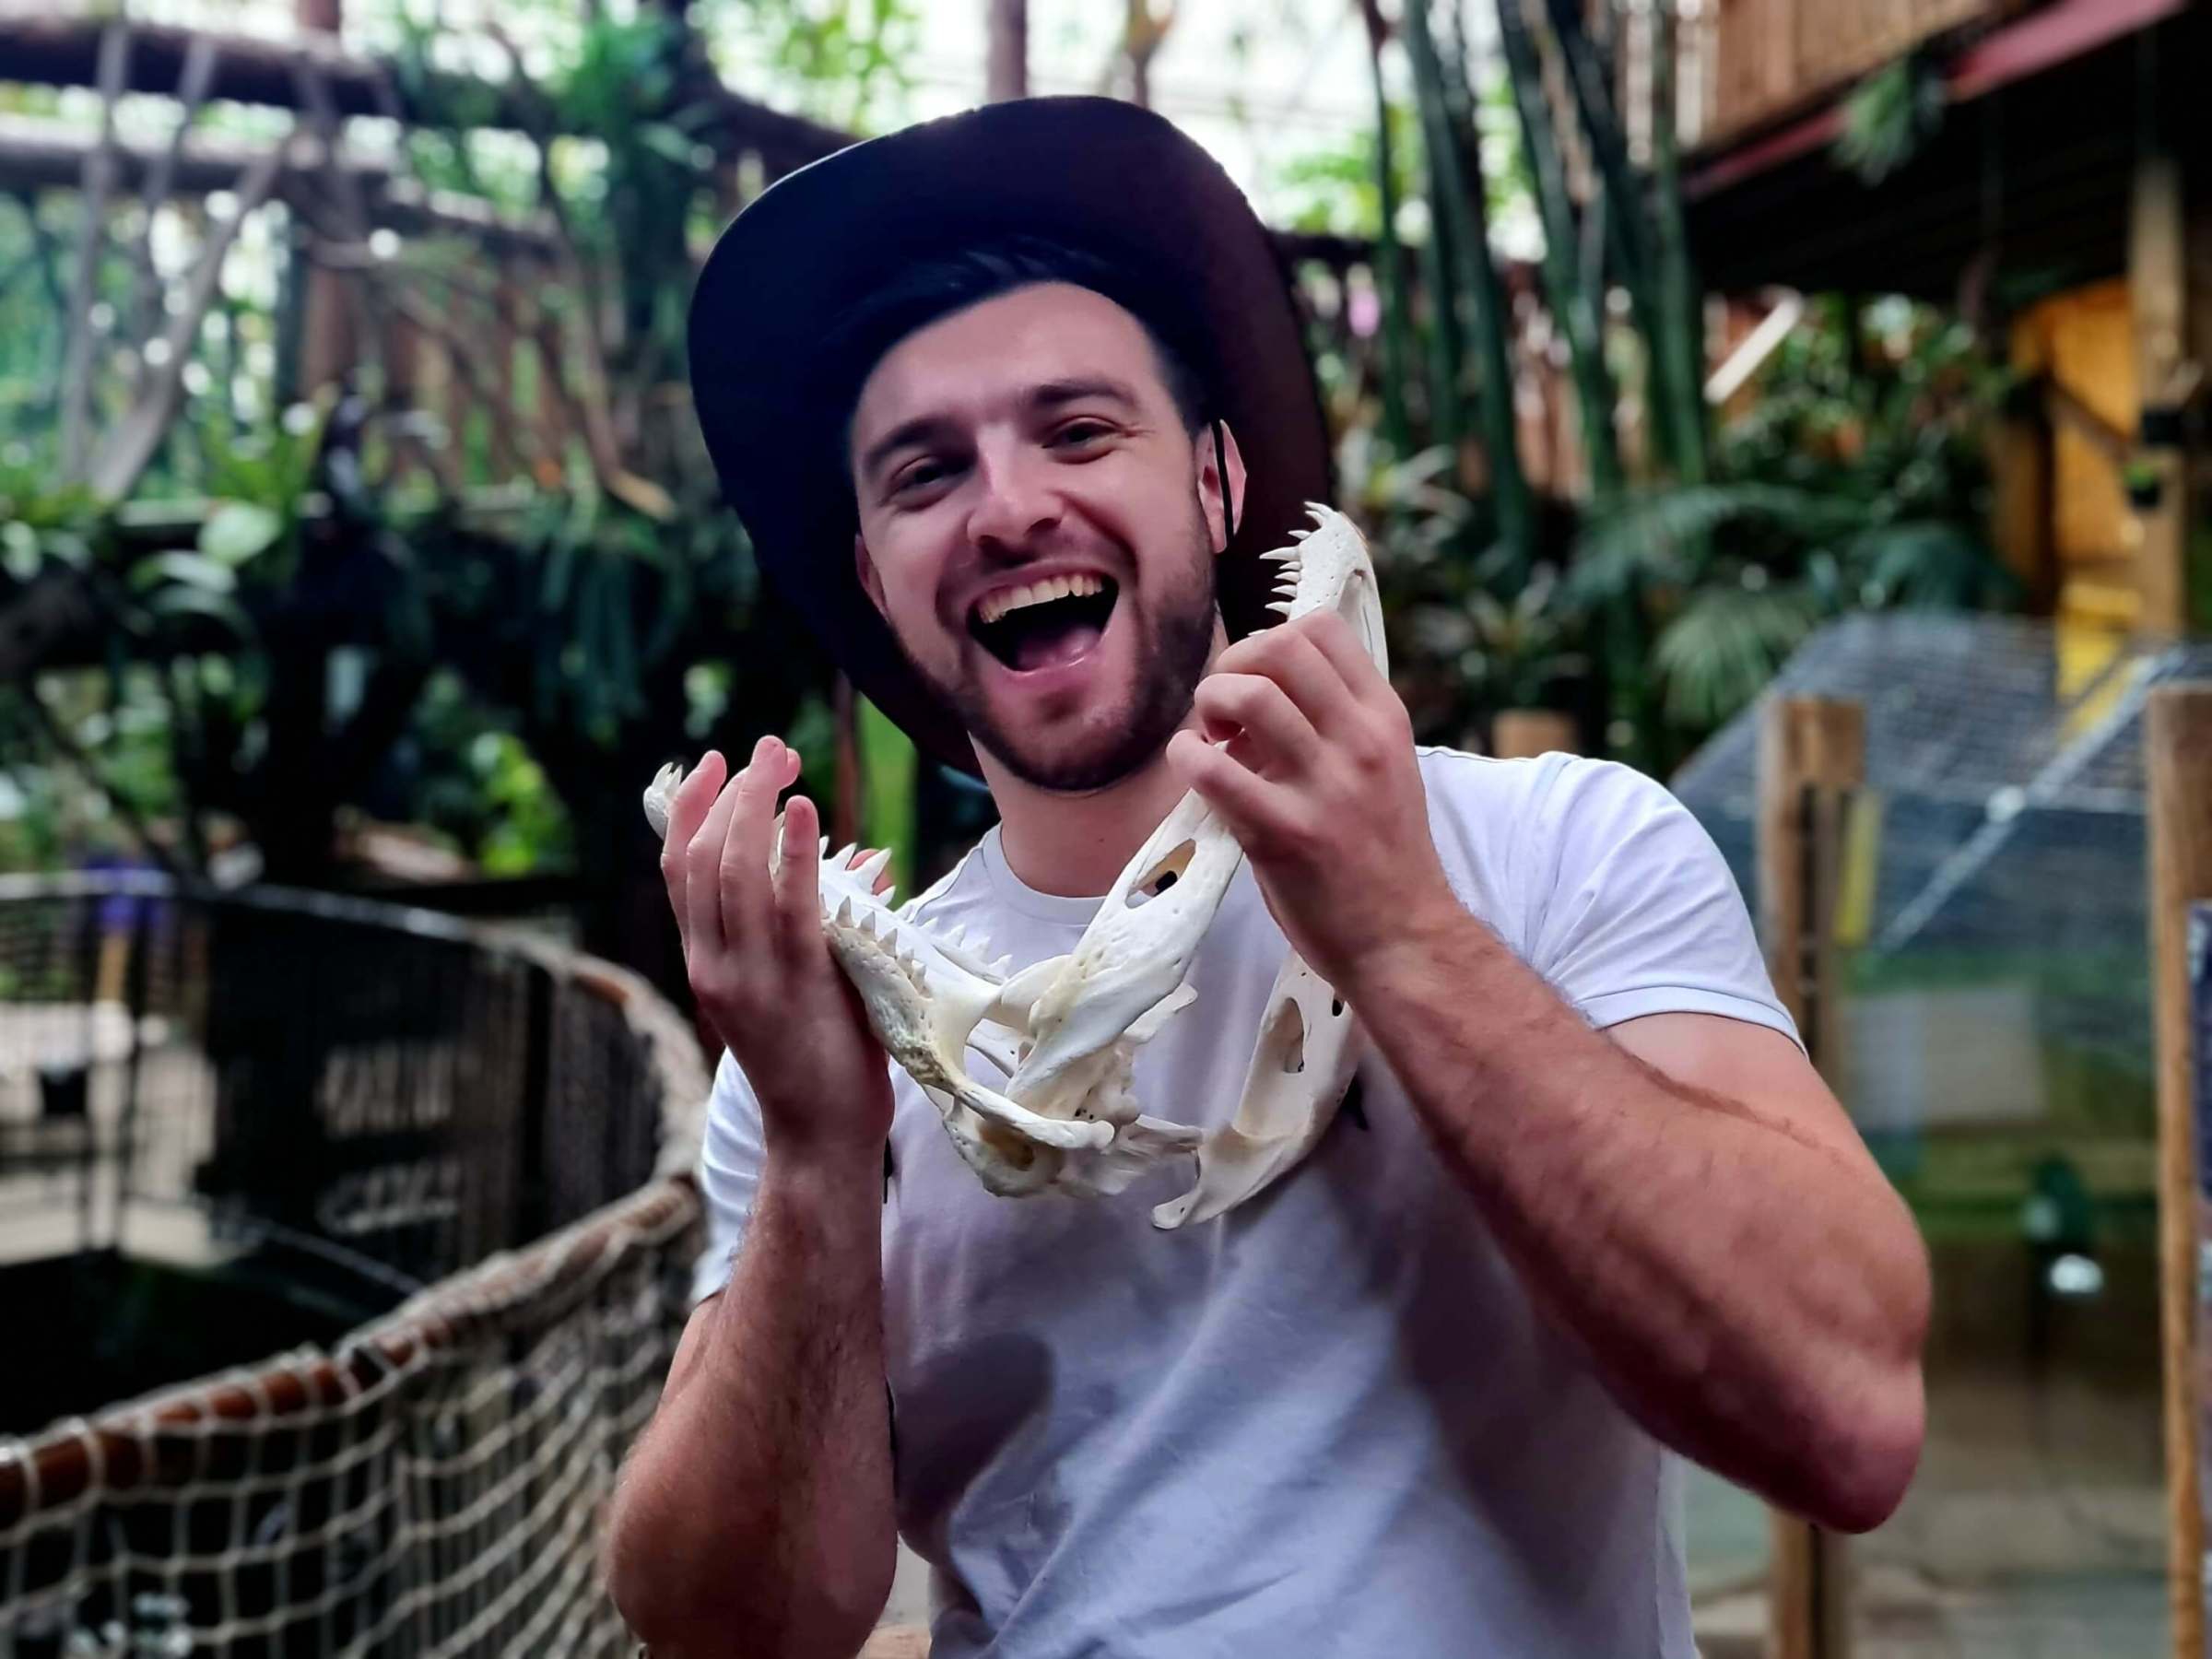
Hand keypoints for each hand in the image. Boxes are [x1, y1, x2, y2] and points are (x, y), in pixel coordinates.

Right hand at [659, 735, 893, 1163]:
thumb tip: (865, 862)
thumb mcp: (799, 983)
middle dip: (732, 792)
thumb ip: (815, 923)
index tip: (716, 764)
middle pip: (703, 858)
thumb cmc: (820, 1060)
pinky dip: (791, 851)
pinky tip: (803, 809)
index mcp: (704, 962)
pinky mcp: (794, 985)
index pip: (677, 870)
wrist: (821, 1136)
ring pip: (734, 872)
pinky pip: (788, 905)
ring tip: (783, 764)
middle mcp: (714, 964)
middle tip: (769, 750)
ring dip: (758, 807)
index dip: (689, 809)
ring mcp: (750, 976)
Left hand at [1165, 612, 1461, 991]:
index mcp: (1384, 719)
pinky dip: (1185, 756)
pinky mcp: (1283, 833)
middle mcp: (1360, 742)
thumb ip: (1336, 725)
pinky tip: (1191, 767)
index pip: (1323, 627)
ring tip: (1210, 738)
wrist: (1405, 939)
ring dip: (1209, 704)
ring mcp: (1324, 787)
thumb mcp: (1384, 769)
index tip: (1259, 680)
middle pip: (1281, 647)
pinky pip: (1213, 770)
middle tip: (1224, 709)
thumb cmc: (1384, 857)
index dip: (1272, 639)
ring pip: (1249, 695)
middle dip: (1234, 663)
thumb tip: (1258, 690)